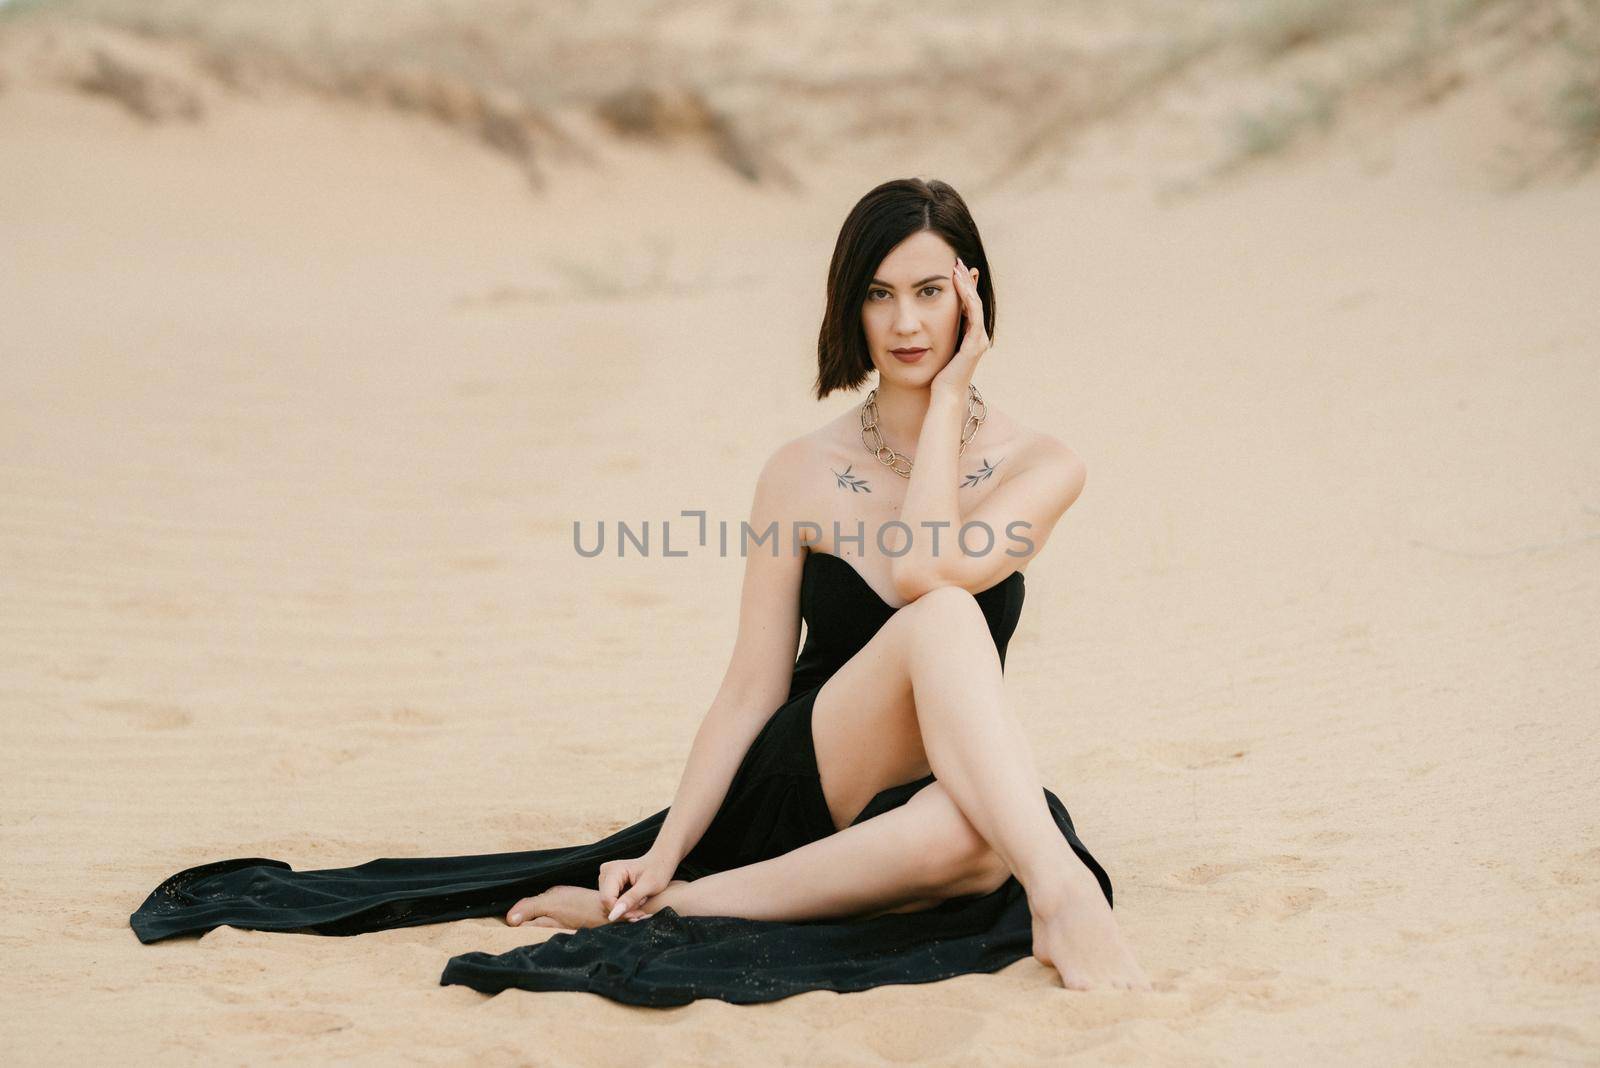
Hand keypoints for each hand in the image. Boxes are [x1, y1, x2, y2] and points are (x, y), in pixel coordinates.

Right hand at [597, 851, 677, 921]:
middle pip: (606, 902)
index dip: (619, 911)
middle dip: (624, 912)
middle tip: (641, 913)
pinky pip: (612, 901)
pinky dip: (625, 906)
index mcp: (613, 870)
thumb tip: (613, 916)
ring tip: (640, 906)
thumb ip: (630, 899)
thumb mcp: (648, 885)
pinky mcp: (609, 884)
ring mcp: (606, 878)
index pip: (607, 899)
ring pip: (609, 904)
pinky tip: (636, 903)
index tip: (636, 916)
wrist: (661, 861)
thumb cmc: (658, 870)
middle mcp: (605, 872)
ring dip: (625, 910)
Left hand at [930, 256, 989, 400]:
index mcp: (971, 338)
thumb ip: (938, 336)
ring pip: (975, 304)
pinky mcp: (974, 344)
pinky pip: (973, 315)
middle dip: (966, 280)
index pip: (969, 306)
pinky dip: (967, 298)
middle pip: (974, 301)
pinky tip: (959, 285)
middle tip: (957, 261)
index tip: (955, 270)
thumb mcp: (938, 351)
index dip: (964, 287)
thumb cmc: (937, 379)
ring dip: (967, 284)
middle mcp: (979, 337)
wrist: (943, 398)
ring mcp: (979, 340)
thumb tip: (926, 325)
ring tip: (957, 267)